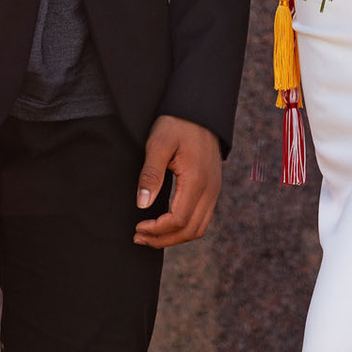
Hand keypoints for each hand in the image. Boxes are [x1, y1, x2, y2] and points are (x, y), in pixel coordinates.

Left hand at [133, 115, 222, 247]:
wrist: (201, 111)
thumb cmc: (177, 124)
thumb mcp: (158, 143)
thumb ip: (150, 174)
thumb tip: (142, 204)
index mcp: (197, 180)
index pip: (178, 220)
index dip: (156, 230)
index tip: (137, 227)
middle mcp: (210, 190)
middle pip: (189, 231)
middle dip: (163, 239)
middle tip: (139, 237)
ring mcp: (214, 190)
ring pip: (198, 229)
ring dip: (174, 238)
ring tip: (150, 235)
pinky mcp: (213, 189)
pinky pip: (202, 219)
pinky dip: (184, 229)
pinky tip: (166, 224)